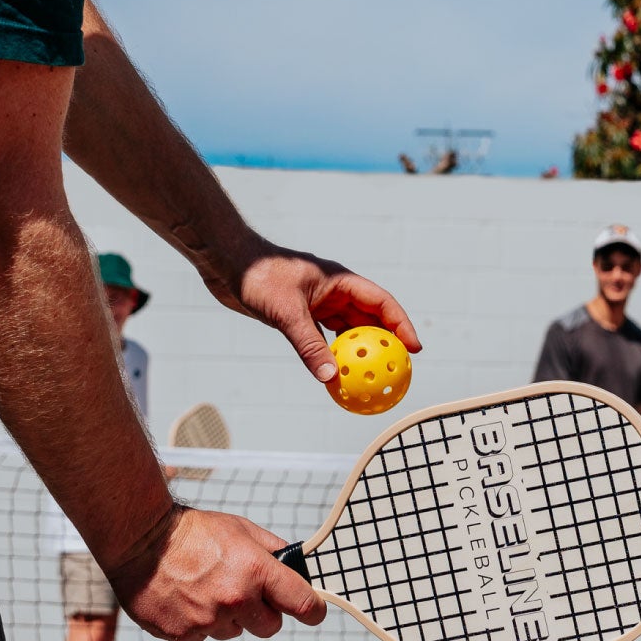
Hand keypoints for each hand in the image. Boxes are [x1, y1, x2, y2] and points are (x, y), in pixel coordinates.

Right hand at [108, 506, 326, 640]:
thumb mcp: (241, 529)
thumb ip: (272, 550)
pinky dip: (200, 622)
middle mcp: (235, 600)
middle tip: (245, 592)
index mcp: (255, 571)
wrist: (141, 541)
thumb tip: (295, 565)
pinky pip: (205, 636)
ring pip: (235, 631)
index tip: (314, 611)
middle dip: (264, 613)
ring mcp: (208, 621)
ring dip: (228, 616)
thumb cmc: (192, 532)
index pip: (303, 603)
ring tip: (206, 588)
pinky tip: (188, 598)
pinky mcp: (184, 634)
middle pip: (270, 627)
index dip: (313, 610)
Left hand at [202, 235, 421, 382]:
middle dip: (386, 341)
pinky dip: (334, 353)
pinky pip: (326, 336)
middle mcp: (334, 290)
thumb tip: (330, 377)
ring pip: (348, 328)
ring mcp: (318, 302)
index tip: (414, 348)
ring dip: (360, 349)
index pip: (381, 302)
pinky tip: (337, 373)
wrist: (227, 263)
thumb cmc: (258, 277)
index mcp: (340, 280)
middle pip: (370, 317)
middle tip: (399, 368)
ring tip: (372, 375)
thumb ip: (309, 345)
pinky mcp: (302, 313)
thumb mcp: (287, 313)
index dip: (401, 325)